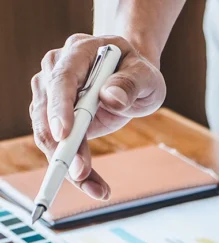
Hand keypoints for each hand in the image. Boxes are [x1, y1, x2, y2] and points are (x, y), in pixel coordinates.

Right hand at [30, 34, 165, 198]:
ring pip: (49, 134)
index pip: (62, 79)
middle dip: (63, 148)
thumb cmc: (139, 71)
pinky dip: (74, 168)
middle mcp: (56, 70)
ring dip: (68, 166)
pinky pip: (59, 145)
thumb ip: (130, 83)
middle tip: (82, 176)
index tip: (64, 134)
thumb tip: (111, 98)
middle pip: (48, 112)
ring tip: (97, 190)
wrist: (132, 74)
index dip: (60, 107)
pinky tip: (93, 185)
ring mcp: (52, 93)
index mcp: (78, 53)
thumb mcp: (146, 75)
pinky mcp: (56, 116)